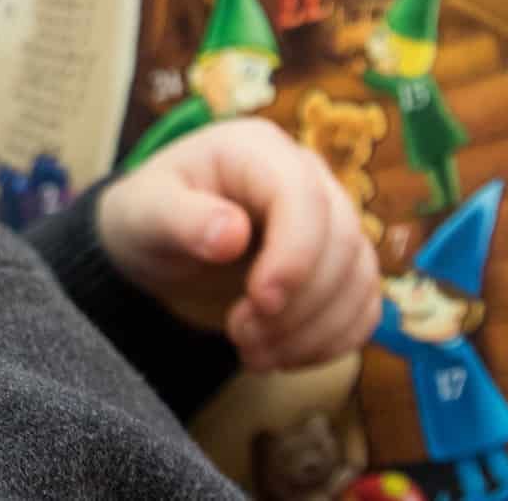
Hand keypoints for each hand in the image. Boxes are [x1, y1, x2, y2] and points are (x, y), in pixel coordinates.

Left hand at [98, 117, 379, 372]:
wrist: (158, 241)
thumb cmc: (149, 215)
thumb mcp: (145, 212)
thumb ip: (182, 218)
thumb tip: (232, 234)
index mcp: (257, 151)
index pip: (303, 197)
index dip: (294, 255)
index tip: (260, 302)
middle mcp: (306, 177)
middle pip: (341, 242)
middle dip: (298, 304)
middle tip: (241, 337)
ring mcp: (330, 220)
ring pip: (358, 278)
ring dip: (313, 331)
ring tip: (253, 354)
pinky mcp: (339, 263)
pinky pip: (362, 305)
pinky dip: (331, 341)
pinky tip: (283, 355)